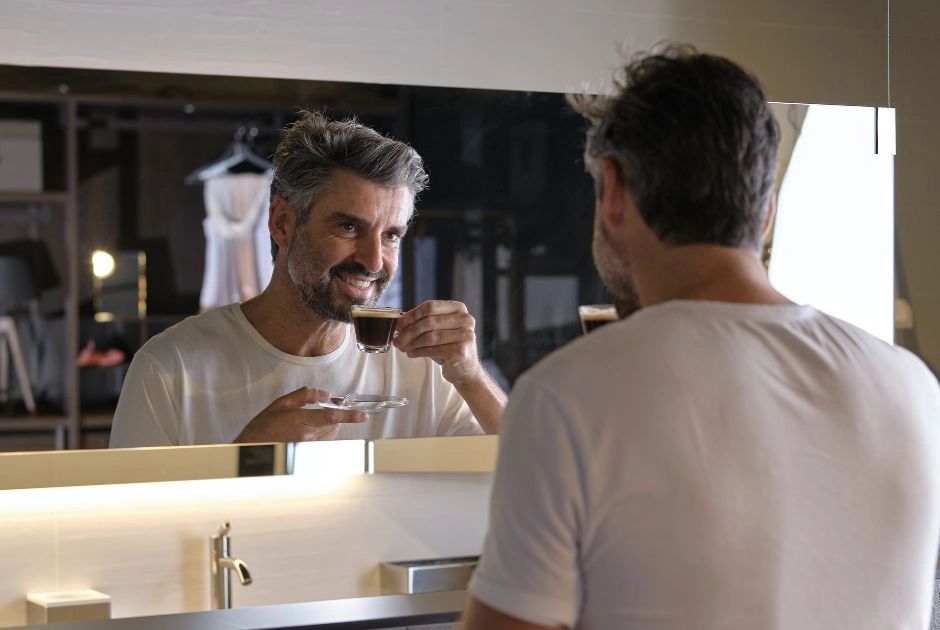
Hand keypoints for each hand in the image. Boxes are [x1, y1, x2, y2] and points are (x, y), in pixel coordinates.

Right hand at [234, 387, 367, 442]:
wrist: (253, 447)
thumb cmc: (264, 426)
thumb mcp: (281, 404)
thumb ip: (305, 395)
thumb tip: (324, 394)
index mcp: (301, 420)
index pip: (331, 416)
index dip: (349, 415)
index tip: (362, 415)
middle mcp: (308, 436)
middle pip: (334, 423)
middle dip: (335, 414)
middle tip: (324, 407)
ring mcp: (309, 446)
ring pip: (331, 432)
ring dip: (329, 423)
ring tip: (312, 420)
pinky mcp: (309, 452)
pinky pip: (325, 441)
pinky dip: (324, 433)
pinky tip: (311, 429)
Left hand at [394, 300, 484, 386]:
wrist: (465, 369)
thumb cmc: (448, 347)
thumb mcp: (437, 330)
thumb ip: (421, 323)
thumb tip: (399, 323)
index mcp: (459, 309)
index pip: (431, 306)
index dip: (412, 315)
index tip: (399, 324)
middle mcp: (465, 319)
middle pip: (429, 322)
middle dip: (409, 332)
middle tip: (397, 340)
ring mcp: (465, 335)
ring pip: (430, 337)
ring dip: (412, 343)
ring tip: (403, 347)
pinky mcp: (461, 351)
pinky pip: (433, 350)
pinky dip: (419, 352)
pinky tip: (412, 354)